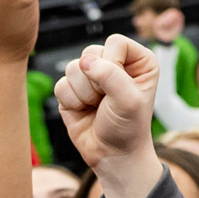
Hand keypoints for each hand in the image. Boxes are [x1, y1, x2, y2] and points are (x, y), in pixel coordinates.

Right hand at [51, 37, 163, 197]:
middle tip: (107, 100)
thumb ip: (111, 75)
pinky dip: (71, 101)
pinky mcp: (72, 89)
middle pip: (90, 52)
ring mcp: (91, 76)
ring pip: (73, 67)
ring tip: (96, 106)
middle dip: (95, 81)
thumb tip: (84, 62)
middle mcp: (114, 64)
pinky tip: (84, 111)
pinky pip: (61, 84)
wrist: (112, 155)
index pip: (115, 42)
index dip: (113, 63)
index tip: (120, 87)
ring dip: (83, 93)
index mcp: (137, 60)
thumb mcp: (129, 101)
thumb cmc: (128, 128)